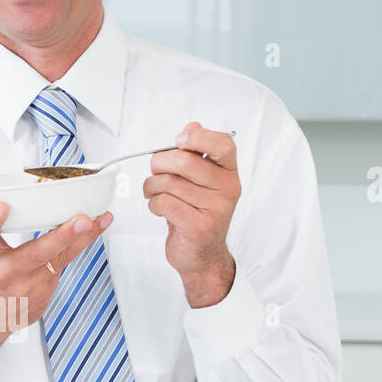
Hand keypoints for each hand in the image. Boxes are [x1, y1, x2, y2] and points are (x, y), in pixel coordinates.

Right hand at [0, 158, 112, 381]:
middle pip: (35, 253)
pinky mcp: (44, 292)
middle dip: (60, 236)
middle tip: (80, 220)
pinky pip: (65, 263)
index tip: (0, 206)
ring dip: (83, 238)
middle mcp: (5, 272)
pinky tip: (96, 227)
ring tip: (101, 218)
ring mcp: (28, 285)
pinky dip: (80, 244)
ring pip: (60, 259)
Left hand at [143, 123, 239, 306]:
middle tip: (156, 172)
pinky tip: (160, 208)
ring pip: (169, 183)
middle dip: (160, 164)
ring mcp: (215, 209)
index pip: (223, 144)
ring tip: (154, 193)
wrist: (202, 255)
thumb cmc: (197, 214)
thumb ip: (196, 153)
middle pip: (185, 161)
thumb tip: (192, 126)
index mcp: (229, 173)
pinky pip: (164, 203)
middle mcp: (227, 189)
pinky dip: (154, 204)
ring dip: (152, 187)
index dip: (198, 137)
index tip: (180, 141)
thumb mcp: (200, 182)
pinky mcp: (199, 226)